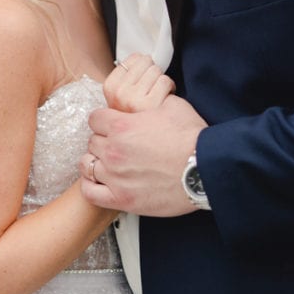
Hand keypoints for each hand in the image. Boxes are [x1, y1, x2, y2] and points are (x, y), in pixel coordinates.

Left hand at [80, 94, 207, 216]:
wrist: (205, 169)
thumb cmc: (192, 139)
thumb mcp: (172, 106)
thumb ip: (152, 100)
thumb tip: (153, 94)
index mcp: (121, 126)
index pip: (94, 119)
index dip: (105, 120)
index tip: (112, 125)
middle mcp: (113, 150)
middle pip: (92, 141)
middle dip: (104, 140)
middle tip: (119, 145)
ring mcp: (115, 176)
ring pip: (88, 165)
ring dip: (97, 162)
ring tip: (110, 163)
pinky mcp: (122, 198)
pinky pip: (90, 193)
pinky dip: (91, 186)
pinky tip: (102, 182)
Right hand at [104, 53, 174, 112]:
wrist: (153, 140)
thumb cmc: (140, 115)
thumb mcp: (123, 96)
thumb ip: (127, 77)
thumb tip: (141, 56)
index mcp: (110, 87)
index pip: (133, 58)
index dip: (143, 66)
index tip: (144, 77)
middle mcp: (118, 93)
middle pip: (145, 62)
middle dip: (153, 71)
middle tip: (153, 86)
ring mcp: (132, 99)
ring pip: (156, 70)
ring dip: (161, 80)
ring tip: (159, 92)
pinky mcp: (150, 104)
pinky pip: (165, 81)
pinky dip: (169, 87)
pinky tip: (165, 96)